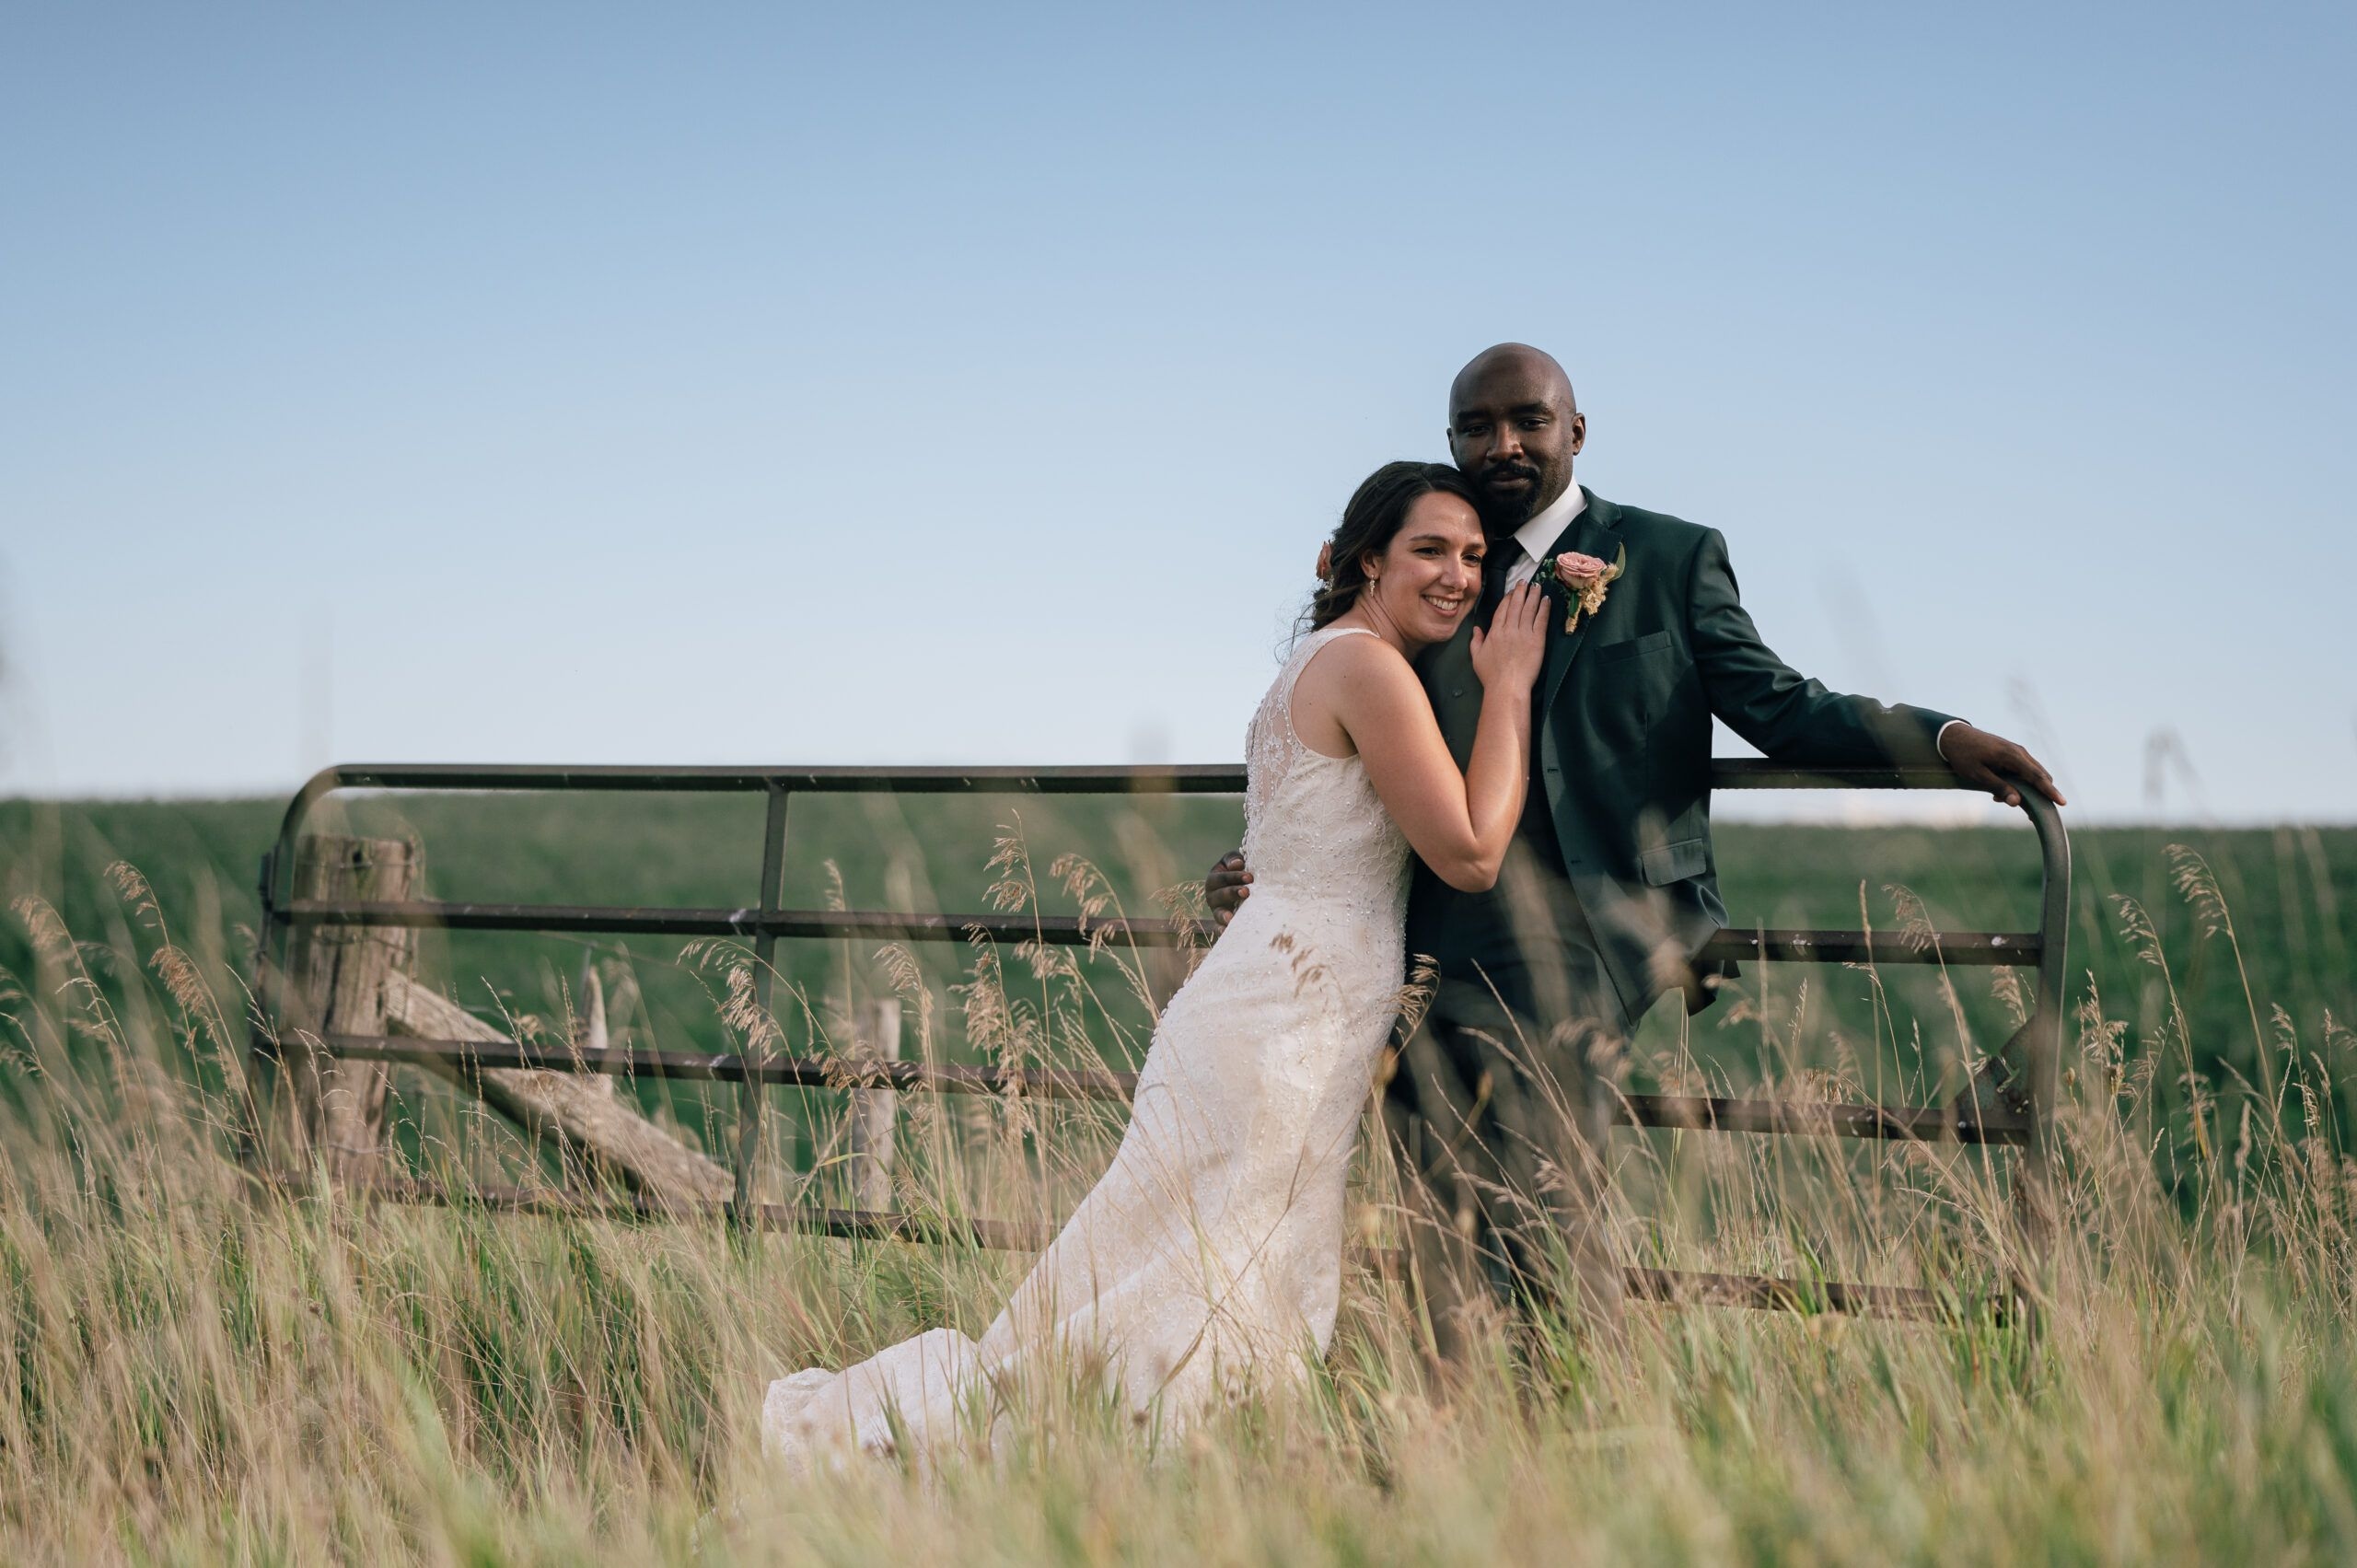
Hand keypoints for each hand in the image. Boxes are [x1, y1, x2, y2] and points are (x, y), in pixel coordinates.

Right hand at [1204, 849, 1251, 926]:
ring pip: (1218, 912)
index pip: (1223, 878)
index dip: (1236, 877)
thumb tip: (1237, 863)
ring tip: (1231, 918)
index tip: (1250, 877)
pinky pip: (1219, 928)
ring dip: (1225, 915)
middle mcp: (1212, 896)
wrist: (1243, 886)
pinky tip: (1227, 932)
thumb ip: (1233, 859)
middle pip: (1221, 894)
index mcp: (1214, 879)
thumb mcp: (1234, 861)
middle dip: (1233, 892)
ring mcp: (1216, 910)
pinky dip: (1221, 930)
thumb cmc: (1238, 870)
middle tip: (1246, 892)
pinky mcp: (1221, 923)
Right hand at [1469, 581, 1548, 692]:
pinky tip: (1546, 600)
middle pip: (1516, 606)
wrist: (1507, 686)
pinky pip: (1541, 620)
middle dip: (1520, 591)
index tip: (1512, 591)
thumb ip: (1476, 641)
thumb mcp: (1476, 657)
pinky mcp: (1537, 640)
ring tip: (1537, 586)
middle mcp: (1509, 629)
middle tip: (1525, 581)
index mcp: (1495, 632)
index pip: (1502, 610)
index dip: (1508, 599)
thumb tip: (1477, 629)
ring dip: (1533, 596)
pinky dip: (1544, 608)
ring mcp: (1524, 633)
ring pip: (1529, 609)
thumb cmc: (1491, 676)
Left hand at [1940, 724, 2065, 808]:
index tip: (2062, 802)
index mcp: (2012, 756)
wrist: (1953, 735)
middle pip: (2040, 776)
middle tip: (2030, 815)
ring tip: (2002, 801)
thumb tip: (2018, 803)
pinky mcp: (2012, 754)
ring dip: (2026, 790)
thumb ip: (1998, 787)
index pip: (2037, 776)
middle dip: (2040, 794)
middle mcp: (2019, 752)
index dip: (2050, 791)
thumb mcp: (1978, 775)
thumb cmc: (1963, 755)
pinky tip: (1999, 794)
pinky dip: (2019, 783)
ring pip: (2032, 774)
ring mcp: (2017, 752)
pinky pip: (2023, 770)